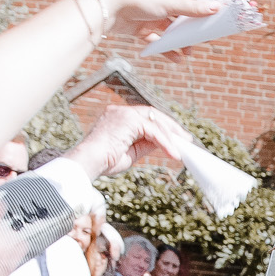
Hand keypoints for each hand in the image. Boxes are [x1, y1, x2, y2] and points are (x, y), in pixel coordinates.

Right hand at [60, 103, 191, 180]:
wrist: (88, 163)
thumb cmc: (104, 162)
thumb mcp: (131, 152)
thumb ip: (146, 144)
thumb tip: (163, 144)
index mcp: (119, 117)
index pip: (146, 118)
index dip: (163, 127)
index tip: (177, 138)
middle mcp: (120, 111)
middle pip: (153, 115)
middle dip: (172, 127)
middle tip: (186, 140)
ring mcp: (124, 113)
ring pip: (155, 122)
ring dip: (171, 136)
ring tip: (182, 149)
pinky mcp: (128, 119)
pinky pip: (153, 130)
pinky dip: (165, 142)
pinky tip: (173, 153)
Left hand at [90, 0, 222, 51]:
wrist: (109, 8)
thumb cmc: (140, 0)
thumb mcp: (169, 4)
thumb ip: (192, 8)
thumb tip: (217, 7)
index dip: (209, 7)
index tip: (221, 18)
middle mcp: (164, 4)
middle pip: (185, 19)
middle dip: (195, 31)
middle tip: (206, 42)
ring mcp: (153, 18)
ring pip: (173, 33)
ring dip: (181, 44)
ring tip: (188, 55)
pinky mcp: (142, 30)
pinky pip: (159, 42)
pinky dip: (167, 50)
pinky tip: (175, 59)